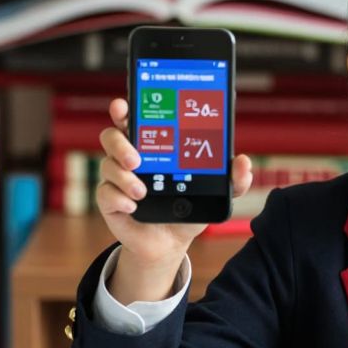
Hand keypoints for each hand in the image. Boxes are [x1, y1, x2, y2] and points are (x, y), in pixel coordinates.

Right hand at [97, 98, 253, 301]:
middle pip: (111, 136)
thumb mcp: (214, 193)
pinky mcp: (110, 201)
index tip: (125, 106)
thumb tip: (243, 162)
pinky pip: (104, 194)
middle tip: (137, 159)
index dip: (125, 109)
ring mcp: (117, 178)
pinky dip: (118, 198)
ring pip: (106, 164)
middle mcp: (130, 157)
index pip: (135, 119)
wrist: (172, 241)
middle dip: (119, 142)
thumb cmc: (189, 207)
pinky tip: (134, 206)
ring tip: (143, 191)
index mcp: (154, 146)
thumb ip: (232, 179)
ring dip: (123, 176)